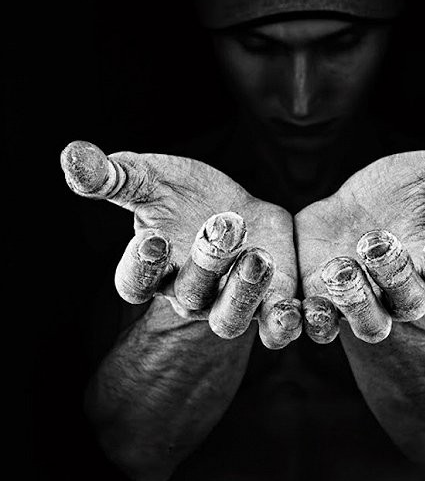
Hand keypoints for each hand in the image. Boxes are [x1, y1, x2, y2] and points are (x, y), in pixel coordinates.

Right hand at [61, 141, 300, 348]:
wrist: (236, 209)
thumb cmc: (184, 196)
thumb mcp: (150, 179)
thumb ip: (114, 176)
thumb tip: (71, 155)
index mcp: (153, 270)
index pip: (134, 282)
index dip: (141, 267)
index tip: (152, 240)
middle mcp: (187, 295)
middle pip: (189, 296)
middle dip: (205, 264)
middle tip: (222, 225)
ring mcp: (228, 303)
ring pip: (232, 317)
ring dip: (245, 293)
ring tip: (258, 259)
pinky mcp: (269, 302)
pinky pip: (276, 324)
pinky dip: (286, 321)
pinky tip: (297, 307)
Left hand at [295, 148, 424, 343]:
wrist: (347, 213)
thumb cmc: (400, 193)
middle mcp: (406, 290)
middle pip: (412, 301)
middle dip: (395, 274)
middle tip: (378, 240)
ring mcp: (366, 302)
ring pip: (370, 324)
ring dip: (356, 303)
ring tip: (340, 268)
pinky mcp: (326, 304)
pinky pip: (321, 326)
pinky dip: (312, 320)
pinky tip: (301, 303)